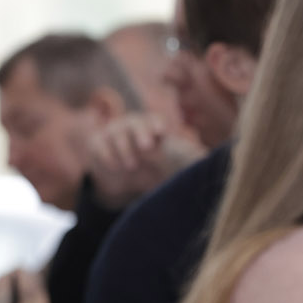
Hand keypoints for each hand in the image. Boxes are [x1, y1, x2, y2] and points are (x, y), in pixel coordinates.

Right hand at [87, 112, 205, 208]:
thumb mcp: (175, 164)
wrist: (127, 181)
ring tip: (132, 166)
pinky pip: (99, 146)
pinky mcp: (97, 144)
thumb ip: (189, 158)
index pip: (154, 120)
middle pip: (134, 123)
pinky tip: (117, 168)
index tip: (161, 133)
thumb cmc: (156, 168)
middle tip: (147, 147)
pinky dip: (107, 156)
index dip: (156, 124)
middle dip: (140, 132)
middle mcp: (131, 126)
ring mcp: (112, 134)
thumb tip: (206, 157)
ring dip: (124, 149)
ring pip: (115, 133)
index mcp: (152, 128)